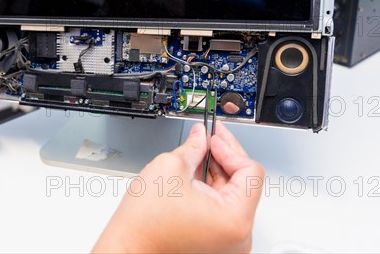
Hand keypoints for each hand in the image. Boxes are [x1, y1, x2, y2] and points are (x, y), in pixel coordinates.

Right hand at [93, 121, 264, 252]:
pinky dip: (210, 190)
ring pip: (232, 195)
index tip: (214, 139)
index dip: (230, 149)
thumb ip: (194, 146)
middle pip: (243, 183)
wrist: (128, 248)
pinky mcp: (217, 242)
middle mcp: (238, 236)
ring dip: (215, 172)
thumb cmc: (145, 224)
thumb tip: (201, 136)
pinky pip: (222, 209)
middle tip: (206, 139)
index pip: (250, 171)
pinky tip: (192, 176)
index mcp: (235, 218)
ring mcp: (228, 242)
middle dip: (222, 157)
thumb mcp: (170, 167)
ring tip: (194, 157)